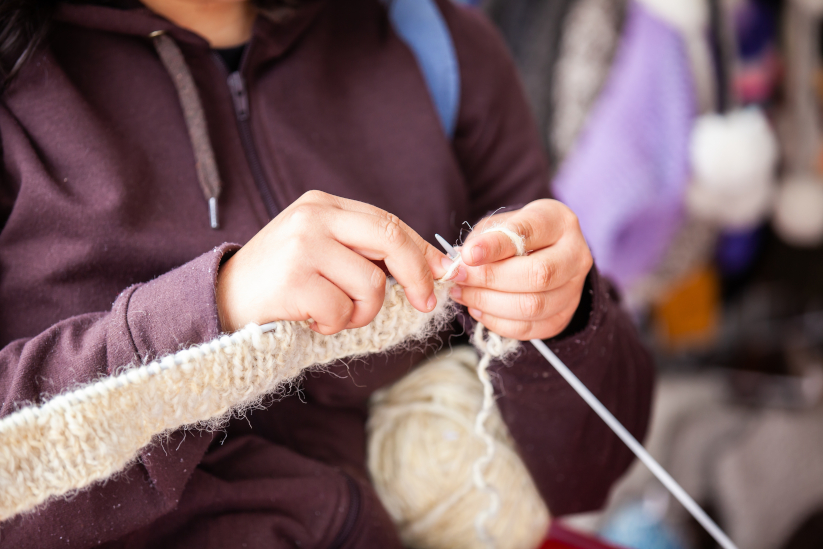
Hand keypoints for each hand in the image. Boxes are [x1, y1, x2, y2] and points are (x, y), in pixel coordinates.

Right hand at [217, 191, 447, 333]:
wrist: (219, 301)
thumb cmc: (280, 282)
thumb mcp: (320, 250)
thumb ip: (363, 251)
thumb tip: (429, 267)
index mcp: (323, 204)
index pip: (388, 223)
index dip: (421, 251)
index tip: (442, 274)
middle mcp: (314, 216)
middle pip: (390, 241)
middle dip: (417, 276)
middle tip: (425, 303)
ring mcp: (302, 245)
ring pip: (371, 285)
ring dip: (360, 312)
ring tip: (331, 313)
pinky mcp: (293, 279)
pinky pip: (341, 311)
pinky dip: (333, 325)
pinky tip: (309, 319)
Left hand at [448, 199, 592, 340]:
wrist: (545, 255)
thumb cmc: (517, 236)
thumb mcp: (500, 224)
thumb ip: (482, 239)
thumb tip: (459, 262)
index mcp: (558, 221)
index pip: (528, 232)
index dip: (495, 246)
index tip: (467, 255)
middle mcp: (574, 255)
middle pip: (538, 274)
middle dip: (490, 279)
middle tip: (459, 278)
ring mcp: (573, 289)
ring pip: (533, 306)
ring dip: (489, 303)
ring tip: (463, 294)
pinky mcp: (563, 317)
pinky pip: (529, 328)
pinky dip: (497, 322)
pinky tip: (477, 310)